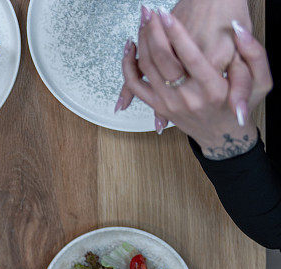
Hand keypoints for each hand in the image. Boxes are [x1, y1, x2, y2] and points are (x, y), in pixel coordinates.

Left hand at [121, 11, 270, 155]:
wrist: (221, 135)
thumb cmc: (240, 106)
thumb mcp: (262, 82)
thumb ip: (254, 54)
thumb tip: (240, 30)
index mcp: (213, 89)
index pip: (190, 56)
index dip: (175, 33)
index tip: (166, 14)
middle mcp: (188, 98)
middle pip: (163, 60)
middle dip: (154, 31)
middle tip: (151, 11)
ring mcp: (170, 105)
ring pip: (147, 69)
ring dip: (142, 42)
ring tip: (144, 20)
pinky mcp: (159, 107)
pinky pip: (136, 86)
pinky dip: (129, 67)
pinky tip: (131, 47)